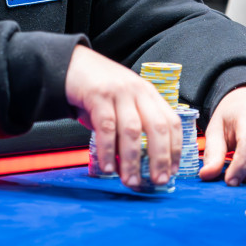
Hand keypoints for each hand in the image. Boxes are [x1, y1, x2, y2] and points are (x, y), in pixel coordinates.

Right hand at [64, 46, 181, 190]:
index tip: (173, 170)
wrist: (71, 64)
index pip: (171, 122)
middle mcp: (137, 91)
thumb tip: (135, 166)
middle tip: (158, 181)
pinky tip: (107, 168)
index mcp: (148, 93)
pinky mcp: (98, 95)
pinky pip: (106, 128)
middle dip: (160, 158)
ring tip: (130, 181)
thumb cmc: (98, 88)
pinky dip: (108, 151)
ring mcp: (119, 92)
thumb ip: (130, 128)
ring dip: (132, 160)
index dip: (175, 148)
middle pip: (157, 127)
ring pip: (132, 130)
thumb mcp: (122, 103)